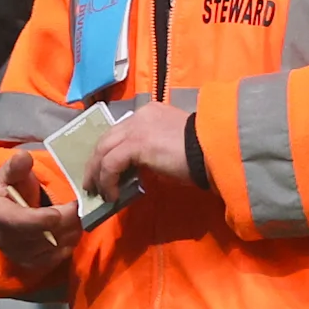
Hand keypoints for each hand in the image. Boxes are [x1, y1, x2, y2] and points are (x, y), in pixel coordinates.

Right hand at [0, 142, 83, 280]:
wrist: (0, 215)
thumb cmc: (6, 191)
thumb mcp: (7, 174)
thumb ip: (16, 167)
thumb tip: (24, 157)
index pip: (19, 222)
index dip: (42, 219)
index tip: (62, 209)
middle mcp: (2, 238)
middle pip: (41, 235)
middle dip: (65, 221)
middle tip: (79, 205)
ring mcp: (17, 254)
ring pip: (53, 246)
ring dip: (70, 230)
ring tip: (76, 214)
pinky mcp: (31, 264)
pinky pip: (57, 256)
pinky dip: (69, 242)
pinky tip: (70, 228)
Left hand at [85, 99, 203, 210]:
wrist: (216, 151)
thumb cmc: (201, 154)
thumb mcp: (170, 146)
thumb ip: (150, 150)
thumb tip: (134, 170)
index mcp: (149, 113)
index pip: (120, 131)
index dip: (108, 152)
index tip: (104, 171)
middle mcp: (139, 116)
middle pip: (106, 139)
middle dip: (96, 163)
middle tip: (92, 183)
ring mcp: (136, 128)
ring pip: (103, 150)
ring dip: (97, 174)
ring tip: (98, 192)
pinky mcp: (136, 144)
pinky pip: (111, 164)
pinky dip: (107, 180)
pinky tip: (111, 194)